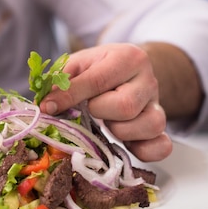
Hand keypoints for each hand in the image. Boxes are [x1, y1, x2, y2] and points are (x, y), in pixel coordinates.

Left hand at [39, 44, 171, 161]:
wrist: (128, 69)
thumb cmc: (98, 68)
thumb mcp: (78, 64)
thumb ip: (60, 81)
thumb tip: (44, 106)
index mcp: (127, 57)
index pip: (97, 80)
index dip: (69, 97)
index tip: (48, 107)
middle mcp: (148, 80)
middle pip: (126, 106)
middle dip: (100, 112)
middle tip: (91, 109)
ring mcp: (158, 105)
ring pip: (149, 125)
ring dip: (120, 131)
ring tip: (108, 123)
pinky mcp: (161, 128)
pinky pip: (162, 146)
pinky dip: (145, 151)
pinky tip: (127, 145)